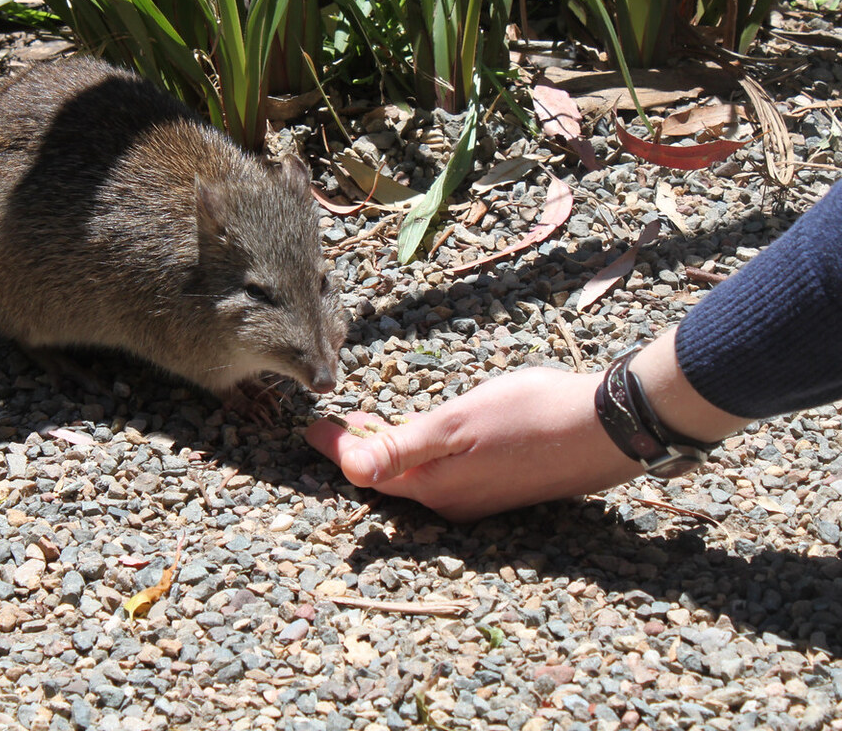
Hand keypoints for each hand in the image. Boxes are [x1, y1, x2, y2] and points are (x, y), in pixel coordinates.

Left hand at [306, 330, 745, 521]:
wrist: (606, 428)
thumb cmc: (530, 416)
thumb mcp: (458, 425)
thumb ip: (402, 447)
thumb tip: (348, 468)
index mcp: (435, 486)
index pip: (367, 470)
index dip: (336, 448)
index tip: (310, 427)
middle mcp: (452, 501)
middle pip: (388, 477)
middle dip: (358, 451)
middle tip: (333, 425)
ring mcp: (478, 496)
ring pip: (415, 475)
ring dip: (388, 450)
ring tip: (369, 423)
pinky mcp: (499, 484)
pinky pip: (442, 473)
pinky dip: (419, 452)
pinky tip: (425, 433)